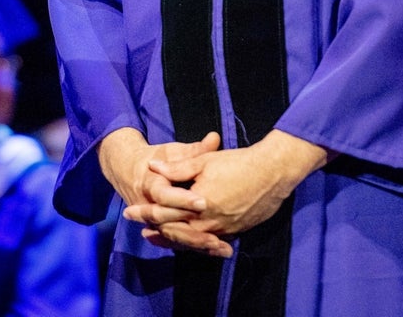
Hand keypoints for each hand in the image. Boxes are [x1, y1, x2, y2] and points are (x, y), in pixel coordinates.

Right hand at [97, 127, 231, 256]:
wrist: (128, 171)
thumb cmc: (156, 159)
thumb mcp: (172, 152)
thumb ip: (194, 150)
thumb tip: (215, 138)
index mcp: (150, 185)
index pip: (166, 195)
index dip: (183, 199)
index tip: (203, 202)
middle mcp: (149, 208)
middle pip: (170, 224)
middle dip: (193, 233)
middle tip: (217, 239)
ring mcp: (153, 222)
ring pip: (175, 237)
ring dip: (197, 245)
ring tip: (222, 249)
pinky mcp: (160, 230)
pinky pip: (177, 241)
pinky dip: (195, 246)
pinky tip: (216, 251)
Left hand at [123, 129, 330, 247]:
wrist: (273, 173)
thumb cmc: (239, 162)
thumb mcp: (205, 161)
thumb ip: (177, 167)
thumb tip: (153, 166)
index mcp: (197, 204)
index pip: (164, 212)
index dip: (145, 212)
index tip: (129, 211)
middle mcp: (207, 223)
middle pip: (174, 230)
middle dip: (154, 228)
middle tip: (137, 227)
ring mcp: (221, 230)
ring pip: (190, 240)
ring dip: (171, 239)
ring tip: (156, 237)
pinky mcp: (233, 232)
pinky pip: (207, 242)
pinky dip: (192, 242)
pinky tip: (187, 238)